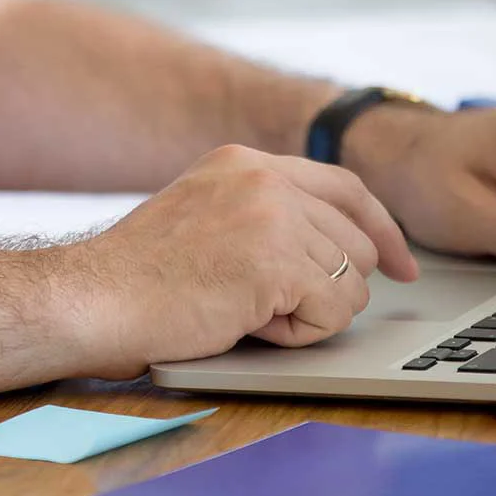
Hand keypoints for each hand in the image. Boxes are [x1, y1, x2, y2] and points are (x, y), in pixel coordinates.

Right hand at [64, 145, 417, 376]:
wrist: (93, 300)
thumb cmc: (138, 279)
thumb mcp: (205, 215)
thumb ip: (261, 213)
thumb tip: (332, 245)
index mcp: (245, 160)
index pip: (345, 187)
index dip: (381, 229)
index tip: (402, 264)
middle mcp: (264, 177)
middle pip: (356, 242)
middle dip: (329, 288)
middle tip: (269, 308)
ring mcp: (272, 215)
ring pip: (351, 282)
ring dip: (308, 313)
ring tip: (245, 311)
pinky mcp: (276, 262)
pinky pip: (333, 312)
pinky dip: (298, 334)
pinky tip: (246, 323)